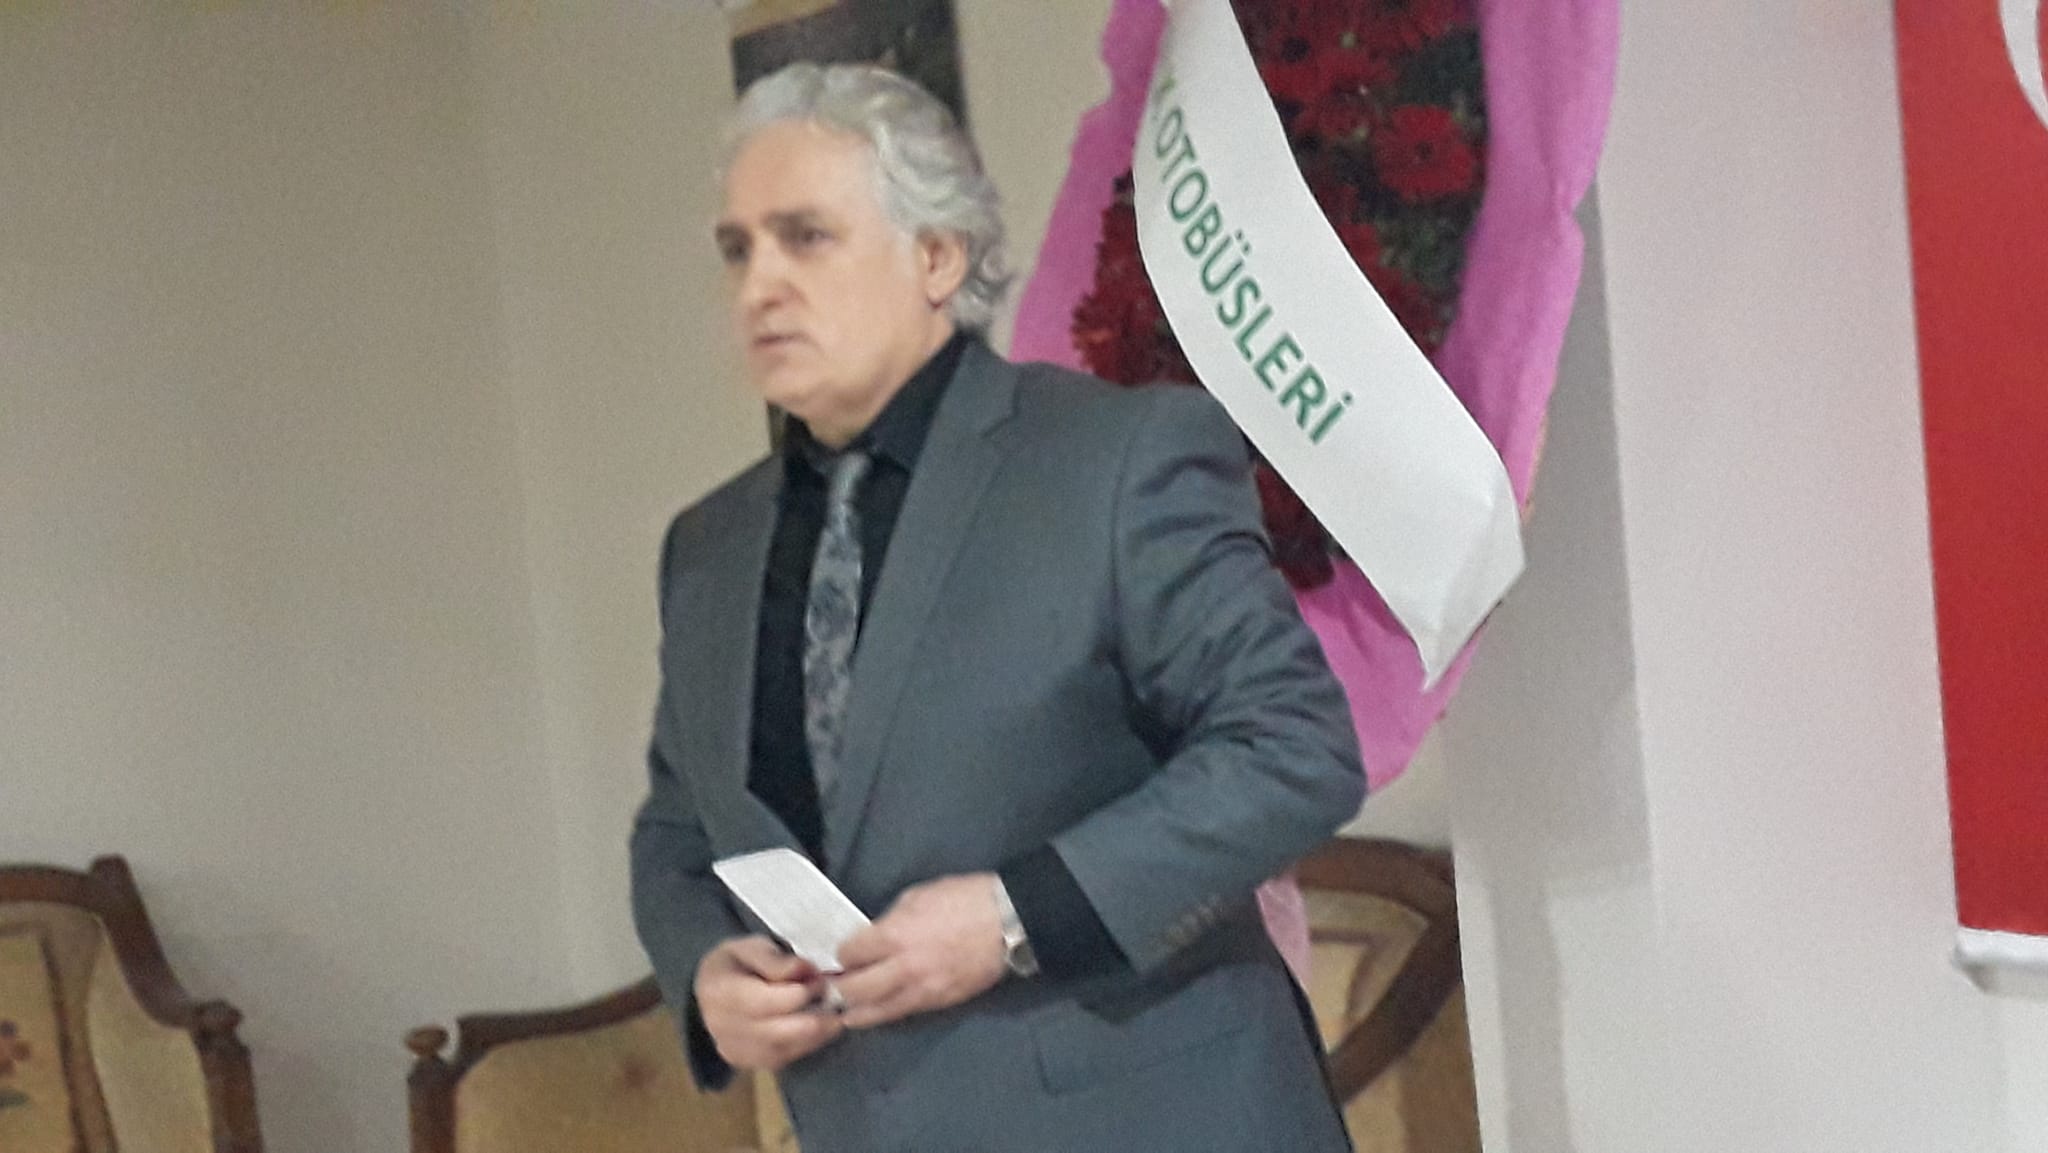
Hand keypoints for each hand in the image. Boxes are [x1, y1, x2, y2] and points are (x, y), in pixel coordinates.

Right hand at [693, 936, 841, 1070]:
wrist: (713, 990)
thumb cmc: (737, 962)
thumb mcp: (751, 946)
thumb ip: (775, 960)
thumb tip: (806, 970)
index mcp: (719, 991)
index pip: (765, 1002)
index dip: (799, 994)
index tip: (821, 980)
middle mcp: (721, 1027)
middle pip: (777, 1032)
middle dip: (813, 1016)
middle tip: (835, 1000)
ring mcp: (733, 1050)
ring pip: (785, 1049)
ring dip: (815, 1033)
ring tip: (833, 1013)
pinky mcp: (748, 1063)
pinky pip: (784, 1058)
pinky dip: (807, 1044)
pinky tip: (820, 1028)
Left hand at [832, 872, 1008, 1029]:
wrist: (1010, 922)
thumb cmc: (965, 899)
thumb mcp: (919, 896)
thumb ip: (892, 919)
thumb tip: (876, 935)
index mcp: (895, 935)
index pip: (851, 953)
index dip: (842, 954)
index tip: (842, 954)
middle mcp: (902, 968)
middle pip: (855, 989)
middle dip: (839, 989)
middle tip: (833, 986)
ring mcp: (922, 990)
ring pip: (877, 1011)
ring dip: (856, 1012)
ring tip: (845, 1013)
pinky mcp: (939, 1002)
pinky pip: (904, 1013)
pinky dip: (885, 1015)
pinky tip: (875, 1014)